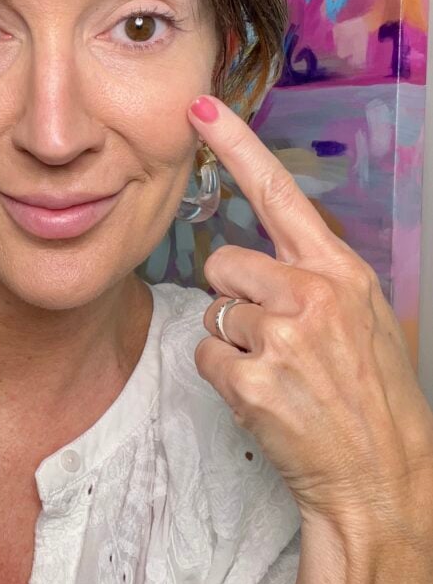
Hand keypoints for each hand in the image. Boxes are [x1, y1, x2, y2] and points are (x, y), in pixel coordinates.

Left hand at [187, 94, 432, 537]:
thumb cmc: (370, 395)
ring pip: (213, 314)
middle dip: (232, 295)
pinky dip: (225, 378)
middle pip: (222, 263)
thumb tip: (263, 255)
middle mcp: (312, 293)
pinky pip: (205, 357)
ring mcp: (281, 336)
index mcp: (340, 270)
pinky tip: (265, 398)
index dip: (236, 146)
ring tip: (279, 373)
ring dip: (234, 343)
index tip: (200, 108)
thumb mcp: (362, 316)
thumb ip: (315, 276)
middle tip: (271, 336)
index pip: (278, 193)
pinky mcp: (252, 379)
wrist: (383, 474)